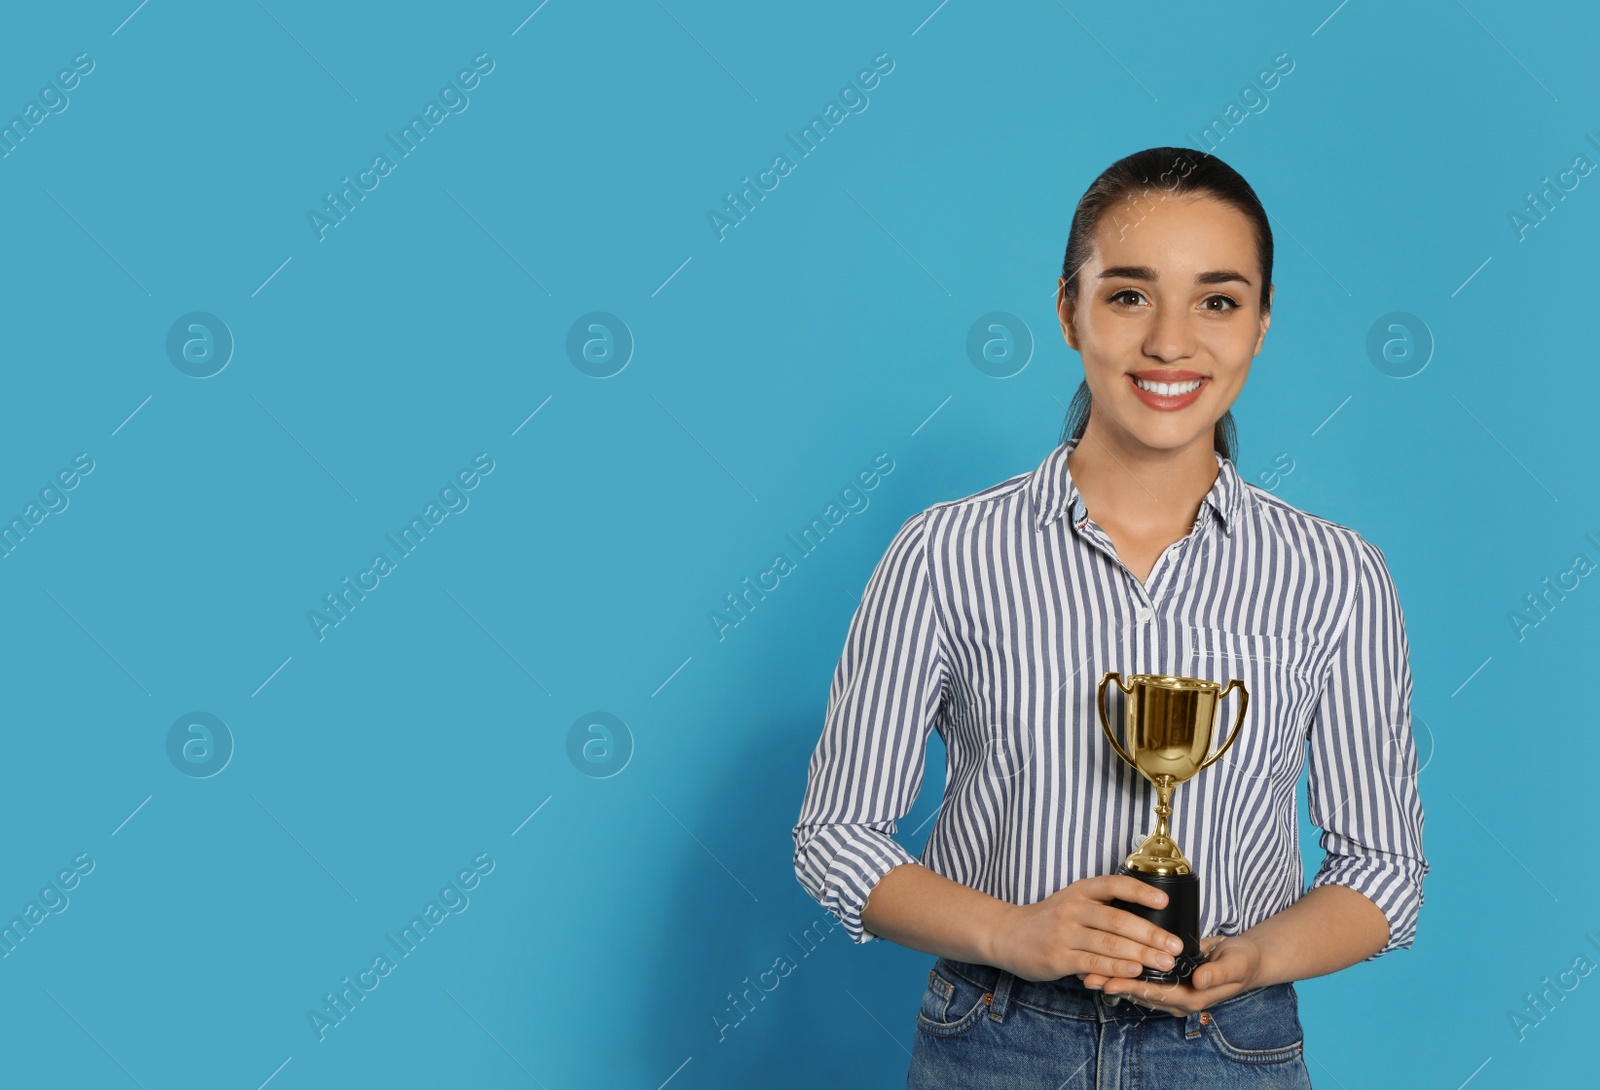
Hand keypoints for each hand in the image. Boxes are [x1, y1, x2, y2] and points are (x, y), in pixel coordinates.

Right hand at [987, 875, 1187, 982]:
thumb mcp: (1073, 902)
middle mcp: (1073, 908)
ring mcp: (1065, 933)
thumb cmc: (1049, 920)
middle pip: (1118, 919)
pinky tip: (1134, 972)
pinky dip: (1117, 969)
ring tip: (1164, 963)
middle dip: (1151, 934)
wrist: (1007, 935)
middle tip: (1175, 946)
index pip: (1115, 884)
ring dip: (1141, 955)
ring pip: (1110, 943)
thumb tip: (1147, 921)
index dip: (1141, 891)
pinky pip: (1094, 964)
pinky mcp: (1059, 957)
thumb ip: (1103, 908)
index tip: (1165, 901)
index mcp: (1080, 890)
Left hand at [1077, 934, 1264, 1016]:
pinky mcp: (1168, 981)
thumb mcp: (1235, 964)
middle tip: (1088, 976)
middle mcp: (1179, 999)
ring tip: (1087, 970)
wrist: (1246, 959)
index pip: (1157, 995)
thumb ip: (1217, 973)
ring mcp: (1173, 992)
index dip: (1133, 987)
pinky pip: (1142, 980)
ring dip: (1114, 979)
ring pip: (1138, 989)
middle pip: (1141, 994)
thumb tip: (1199, 981)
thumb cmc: (1242, 961)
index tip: (1111, 980)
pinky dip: (1124, 972)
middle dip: (1115, 984)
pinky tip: (1105, 963)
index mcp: (1194, 998)